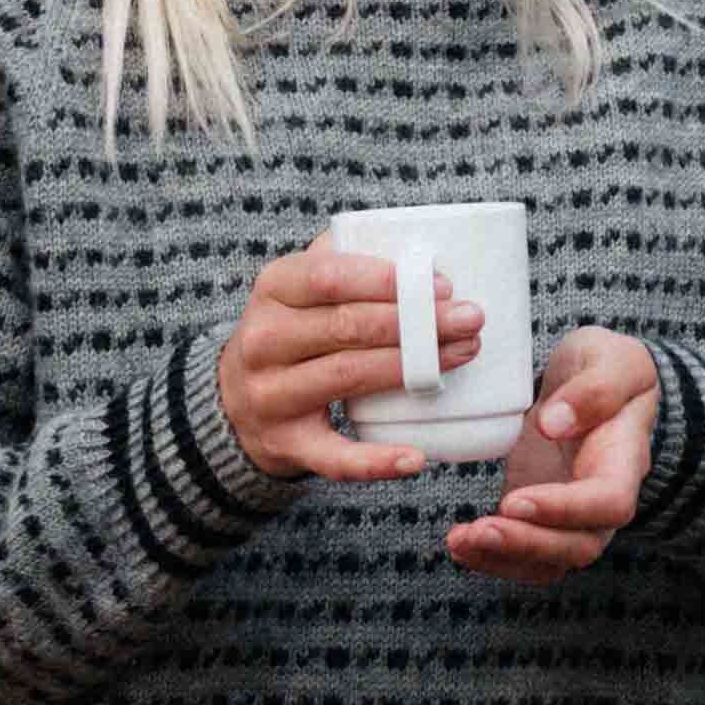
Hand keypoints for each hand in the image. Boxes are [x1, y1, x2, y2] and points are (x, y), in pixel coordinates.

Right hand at [215, 241, 477, 483]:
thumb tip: (419, 242)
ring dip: (414, 370)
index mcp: (273, 289)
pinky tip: (416, 458)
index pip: (330, 277)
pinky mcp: (286, 443)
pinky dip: (375, 461)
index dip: (387, 280)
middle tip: (471, 318)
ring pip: (349, 377)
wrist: (233, 399)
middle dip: (417, 322)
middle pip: (347, 327)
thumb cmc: (293, 329)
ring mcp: (271, 395)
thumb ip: (346, 256)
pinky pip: (334, 457)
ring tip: (465, 354)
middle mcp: (263, 341)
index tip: (443, 285)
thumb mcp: (300, 285)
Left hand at [445, 330, 666, 581]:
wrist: (596, 383)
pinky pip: (527, 558)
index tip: (514, 499)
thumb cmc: (607, 368)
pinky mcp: (544, 519)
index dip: (564, 510)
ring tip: (460, 540)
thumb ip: (595, 387)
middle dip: (527, 544)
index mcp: (624, 458)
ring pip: (551, 561)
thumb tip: (556, 424)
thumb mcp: (610, 357)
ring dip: (504, 558)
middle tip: (479, 530)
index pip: (608, 502)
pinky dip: (493, 559)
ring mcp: (574, 515)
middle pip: (580, 545)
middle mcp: (604, 498)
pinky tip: (461, 544)